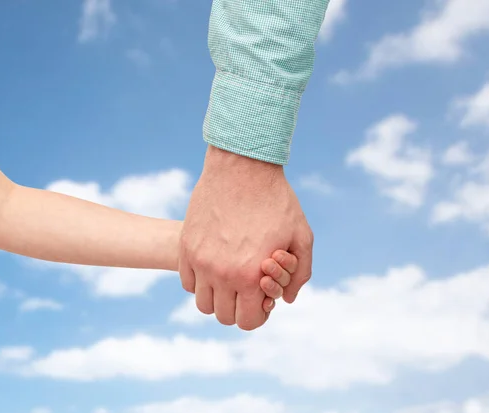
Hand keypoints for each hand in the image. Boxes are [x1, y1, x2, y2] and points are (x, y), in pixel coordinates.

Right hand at [179, 146, 312, 329]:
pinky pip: (187, 282)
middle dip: (238, 308)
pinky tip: (214, 266)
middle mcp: (221, 273)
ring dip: (217, 298)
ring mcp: (200, 260)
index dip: (257, 315)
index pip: (247, 321)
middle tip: (247, 289)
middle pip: (223, 316)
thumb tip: (287, 300)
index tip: (261, 300)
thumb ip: (300, 273)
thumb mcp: (301, 235)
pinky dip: (200, 281)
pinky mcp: (186, 246)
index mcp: (251, 275)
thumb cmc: (276, 200)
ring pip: (202, 303)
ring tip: (229, 279)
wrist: (242, 166)